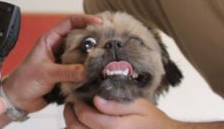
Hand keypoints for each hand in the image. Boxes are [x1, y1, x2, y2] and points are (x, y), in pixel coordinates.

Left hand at [1, 14, 101, 112]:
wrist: (17, 100)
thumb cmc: (23, 81)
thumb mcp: (46, 73)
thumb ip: (67, 72)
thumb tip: (88, 70)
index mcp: (50, 40)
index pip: (70, 22)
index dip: (85, 20)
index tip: (100, 23)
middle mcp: (58, 48)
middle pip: (81, 38)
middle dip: (94, 40)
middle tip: (107, 44)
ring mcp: (63, 61)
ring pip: (82, 55)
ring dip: (92, 58)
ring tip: (105, 60)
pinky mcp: (66, 74)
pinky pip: (81, 70)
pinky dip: (89, 71)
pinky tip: (97, 74)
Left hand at [65, 97, 179, 128]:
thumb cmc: (153, 122)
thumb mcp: (140, 107)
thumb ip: (117, 105)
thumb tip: (97, 99)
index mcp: (115, 128)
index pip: (85, 116)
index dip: (77, 105)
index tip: (78, 97)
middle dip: (69, 115)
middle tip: (71, 104)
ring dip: (72, 125)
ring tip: (75, 114)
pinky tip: (83, 125)